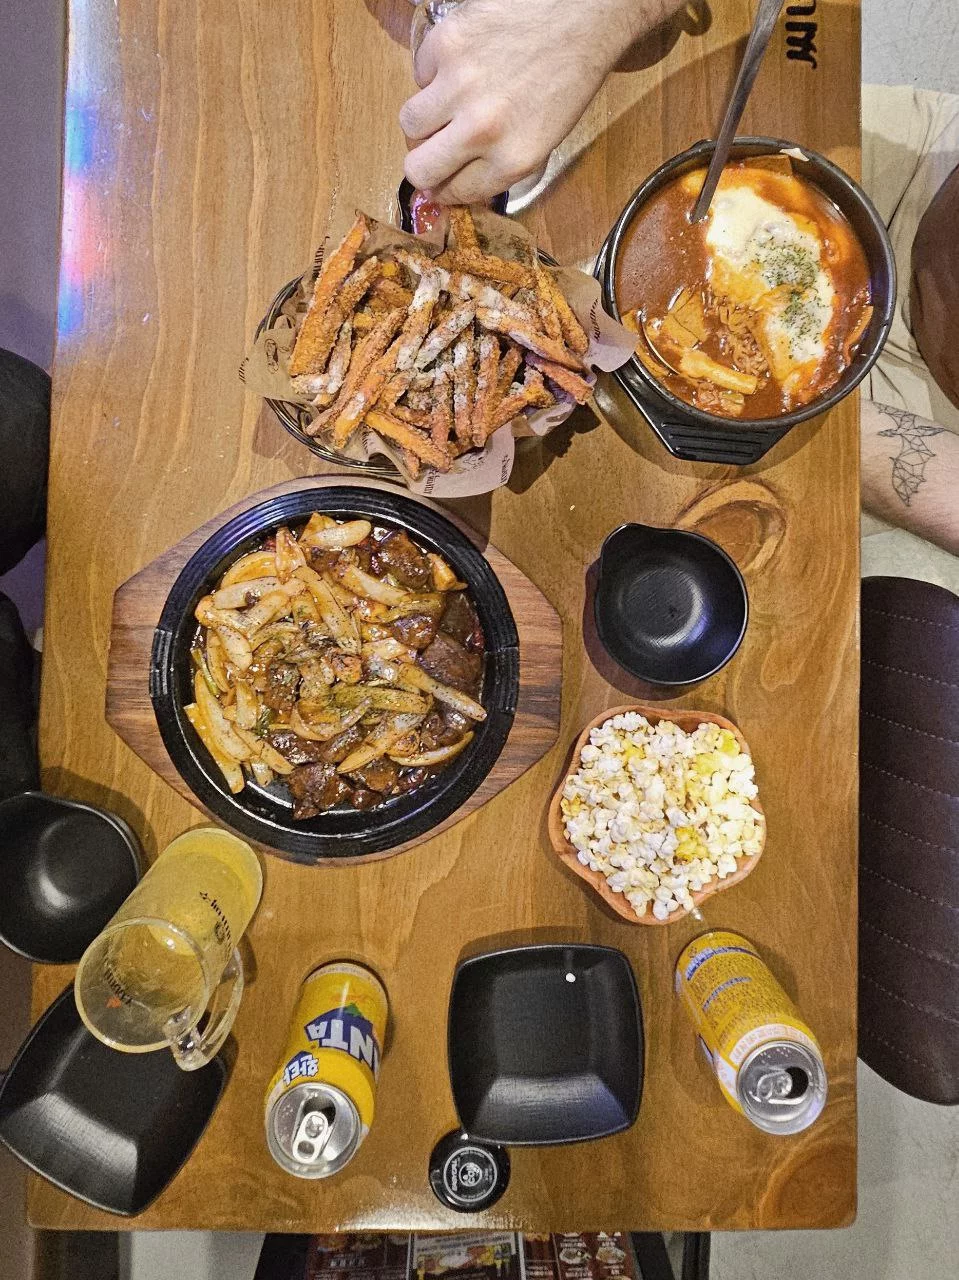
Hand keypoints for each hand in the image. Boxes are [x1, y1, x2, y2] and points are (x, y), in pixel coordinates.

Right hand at [401, 0, 679, 203]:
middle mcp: (481, 130)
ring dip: (423, 121)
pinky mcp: (446, 44)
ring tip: (444, 107)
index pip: (455, 192)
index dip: (446, 188)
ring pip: (409, 124)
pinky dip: (433, 74)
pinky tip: (459, 66)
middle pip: (418, 170)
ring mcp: (459, 85)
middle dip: (423, 166)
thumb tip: (458, 183)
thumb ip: (499, 166)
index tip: (443, 180)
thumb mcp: (546, 139)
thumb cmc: (570, 77)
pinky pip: (420, 74)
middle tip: (432, 150)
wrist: (582, 14)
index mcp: (512, 160)